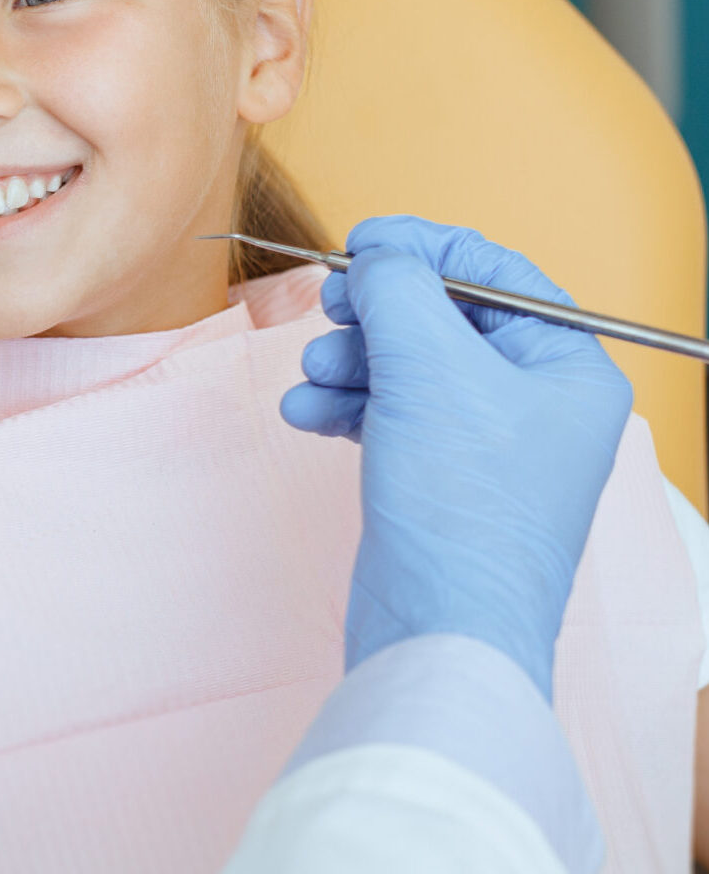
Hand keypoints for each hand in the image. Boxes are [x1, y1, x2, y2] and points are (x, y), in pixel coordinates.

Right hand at [280, 216, 633, 699]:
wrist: (439, 633)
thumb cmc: (461, 504)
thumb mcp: (428, 365)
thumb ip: (398, 287)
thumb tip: (375, 254)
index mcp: (568, 368)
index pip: (495, 273)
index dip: (422, 246)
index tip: (360, 241)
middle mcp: (537, 404)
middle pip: (445, 320)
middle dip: (376, 312)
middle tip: (329, 306)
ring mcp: (488, 448)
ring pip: (409, 369)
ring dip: (351, 360)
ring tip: (312, 374)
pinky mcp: (440, 483)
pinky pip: (390, 418)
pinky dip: (345, 407)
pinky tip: (305, 414)